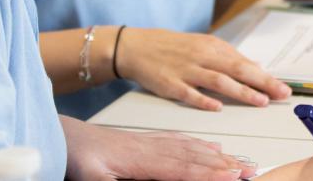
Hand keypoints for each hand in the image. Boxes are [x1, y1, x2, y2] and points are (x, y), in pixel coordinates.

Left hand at [59, 116, 256, 179]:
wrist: (64, 137)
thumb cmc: (77, 158)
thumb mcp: (92, 179)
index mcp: (141, 161)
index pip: (182, 170)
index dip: (209, 175)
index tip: (232, 178)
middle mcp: (151, 150)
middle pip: (194, 159)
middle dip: (224, 167)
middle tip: (248, 172)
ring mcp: (150, 144)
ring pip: (191, 150)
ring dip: (217, 157)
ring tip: (238, 163)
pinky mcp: (146, 143)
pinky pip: (179, 142)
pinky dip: (199, 146)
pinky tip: (209, 149)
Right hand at [115, 28, 290, 110]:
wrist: (136, 46)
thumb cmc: (173, 47)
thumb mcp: (203, 46)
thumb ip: (229, 58)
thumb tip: (256, 65)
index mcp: (212, 46)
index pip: (245, 63)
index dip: (266, 77)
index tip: (283, 89)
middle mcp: (202, 56)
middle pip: (237, 70)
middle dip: (262, 83)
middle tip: (280, 94)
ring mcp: (186, 70)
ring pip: (218, 81)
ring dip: (240, 91)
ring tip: (259, 101)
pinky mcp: (170, 83)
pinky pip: (189, 93)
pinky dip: (203, 100)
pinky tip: (217, 107)